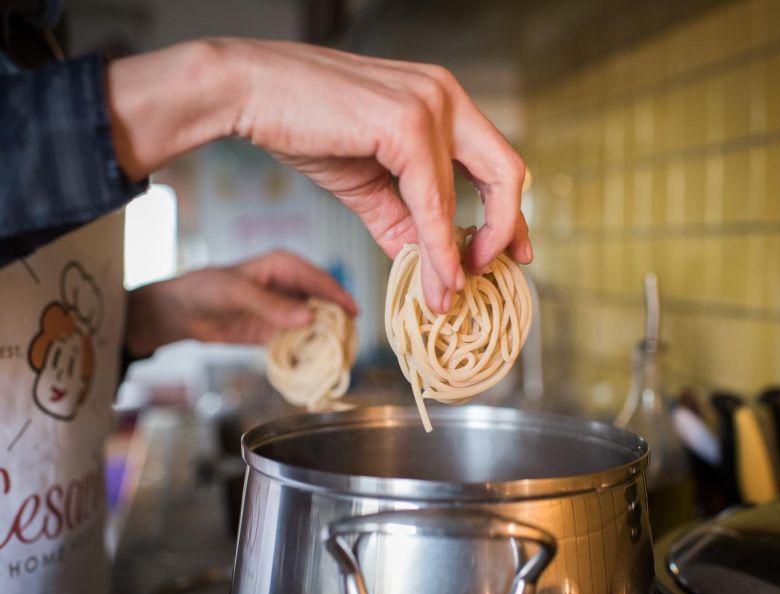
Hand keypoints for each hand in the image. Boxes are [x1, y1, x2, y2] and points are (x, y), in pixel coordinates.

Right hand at [107, 39, 532, 313]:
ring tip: (451, 293)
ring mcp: (431, 105)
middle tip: (497, 270)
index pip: (496, 161)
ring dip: (464, 253)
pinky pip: (434, 201)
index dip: (507, 213)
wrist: (246, 93)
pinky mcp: (407, 123)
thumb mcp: (367, 184)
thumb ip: (404, 222)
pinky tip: (434, 276)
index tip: (512, 252)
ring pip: (475, 192)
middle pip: (508, 170)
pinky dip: (438, 246)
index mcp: (441, 101)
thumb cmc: (300, 126)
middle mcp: (446, 95)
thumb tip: (431, 269)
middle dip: (507, 228)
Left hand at [124, 250, 356, 357]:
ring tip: (341, 352)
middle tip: (351, 338)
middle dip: (337, 318)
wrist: (181, 312)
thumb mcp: (237, 293)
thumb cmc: (206, 289)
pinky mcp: (277, 330)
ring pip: (316, 322)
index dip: (338, 295)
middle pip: (324, 302)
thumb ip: (271, 305)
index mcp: (284, 266)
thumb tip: (309, 318)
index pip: (319, 279)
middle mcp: (291, 286)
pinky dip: (310, 348)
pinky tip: (319, 360)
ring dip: (327, 336)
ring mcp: (286, 310)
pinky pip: (300, 339)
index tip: (354, 313)